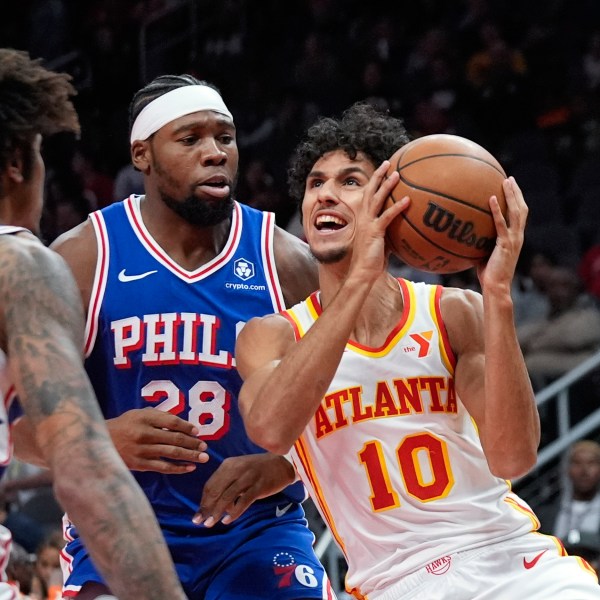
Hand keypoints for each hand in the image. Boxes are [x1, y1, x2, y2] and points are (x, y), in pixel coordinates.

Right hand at [107, 408, 208, 473]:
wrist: (100, 442)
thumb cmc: (125, 425)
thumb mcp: (139, 414)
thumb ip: (158, 417)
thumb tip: (183, 425)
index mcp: (145, 418)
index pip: (171, 421)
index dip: (187, 426)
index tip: (197, 431)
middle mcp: (144, 433)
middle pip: (174, 438)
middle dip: (193, 443)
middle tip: (205, 447)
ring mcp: (142, 450)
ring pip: (171, 453)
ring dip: (190, 456)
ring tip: (203, 458)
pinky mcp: (140, 464)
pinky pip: (163, 467)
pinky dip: (178, 468)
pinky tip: (190, 468)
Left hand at [193, 453, 294, 526]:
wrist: (281, 463)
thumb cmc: (257, 468)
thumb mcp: (239, 469)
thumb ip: (226, 482)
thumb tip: (213, 503)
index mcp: (229, 464)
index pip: (210, 484)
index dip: (203, 501)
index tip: (198, 513)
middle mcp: (236, 469)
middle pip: (216, 491)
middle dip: (206, 508)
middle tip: (199, 522)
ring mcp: (248, 477)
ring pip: (227, 497)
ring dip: (216, 512)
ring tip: (210, 523)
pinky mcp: (259, 486)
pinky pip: (243, 502)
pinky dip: (233, 513)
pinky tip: (227, 520)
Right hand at [349, 161, 407, 281]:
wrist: (362, 272)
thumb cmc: (373, 260)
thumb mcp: (382, 242)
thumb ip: (390, 232)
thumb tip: (404, 228)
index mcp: (364, 218)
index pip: (368, 195)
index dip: (374, 181)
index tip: (383, 170)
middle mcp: (364, 218)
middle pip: (370, 191)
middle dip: (378, 176)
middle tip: (388, 163)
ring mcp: (368, 224)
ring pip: (377, 199)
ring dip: (387, 186)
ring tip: (397, 174)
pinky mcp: (374, 232)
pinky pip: (387, 216)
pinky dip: (397, 207)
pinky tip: (408, 200)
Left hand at [477, 176, 527, 289]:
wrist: (496, 287)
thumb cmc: (488, 273)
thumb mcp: (484, 253)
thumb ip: (480, 241)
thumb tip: (465, 232)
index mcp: (515, 238)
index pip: (519, 215)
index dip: (517, 201)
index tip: (510, 188)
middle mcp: (518, 236)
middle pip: (521, 209)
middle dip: (516, 192)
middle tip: (509, 179)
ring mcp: (513, 239)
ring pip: (516, 212)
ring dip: (511, 195)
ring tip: (505, 182)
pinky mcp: (505, 244)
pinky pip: (501, 223)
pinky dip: (497, 210)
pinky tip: (490, 199)